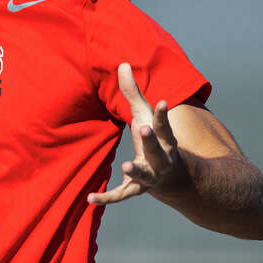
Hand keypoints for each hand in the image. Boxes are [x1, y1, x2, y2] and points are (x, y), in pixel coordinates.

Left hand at [88, 63, 186, 204]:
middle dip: (151, 140)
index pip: (165, 126)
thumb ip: (133, 93)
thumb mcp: (145, 117)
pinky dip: (107, 198)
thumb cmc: (154, 140)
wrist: (173, 177)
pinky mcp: (136, 189)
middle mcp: (162, 159)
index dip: (163, 115)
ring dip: (137, 170)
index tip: (163, 101)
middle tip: (143, 128)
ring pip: (145, 176)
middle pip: (158, 151)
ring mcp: (151, 177)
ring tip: (126, 164)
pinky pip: (121, 195)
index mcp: (165, 140)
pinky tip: (90, 198)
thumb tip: (123, 64)